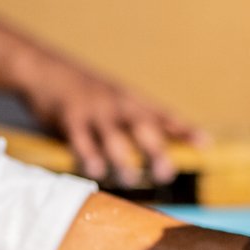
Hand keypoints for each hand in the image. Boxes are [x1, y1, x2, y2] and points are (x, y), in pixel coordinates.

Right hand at [15, 49, 205, 186]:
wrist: (45, 69)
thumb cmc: (86, 91)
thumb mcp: (116, 99)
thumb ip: (137, 121)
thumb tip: (162, 147)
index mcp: (131, 101)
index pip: (163, 115)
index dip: (183, 129)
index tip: (204, 144)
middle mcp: (117, 105)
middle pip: (142, 128)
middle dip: (155, 150)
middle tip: (166, 172)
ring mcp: (94, 111)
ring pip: (113, 137)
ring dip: (123, 159)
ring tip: (132, 180)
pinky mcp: (70, 117)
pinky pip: (81, 140)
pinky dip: (88, 156)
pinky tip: (95, 171)